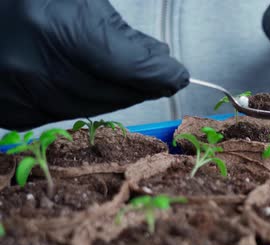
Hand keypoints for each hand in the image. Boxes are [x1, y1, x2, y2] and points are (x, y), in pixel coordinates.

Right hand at [0, 0, 188, 130]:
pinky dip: (86, 100)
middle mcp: (33, 70)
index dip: (161, 74)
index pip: (131, 69)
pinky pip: (65, 115)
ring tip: (127, 75)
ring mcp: (19, 96)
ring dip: (117, 94)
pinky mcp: (10, 112)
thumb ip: (117, 29)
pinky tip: (89, 83)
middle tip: (157, 73)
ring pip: (93, 108)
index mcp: (54, 29)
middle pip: (115, 93)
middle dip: (142, 84)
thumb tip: (156, 57)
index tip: (176, 74)